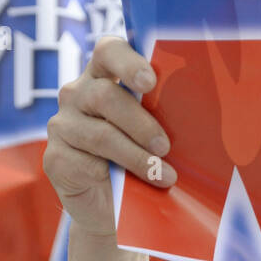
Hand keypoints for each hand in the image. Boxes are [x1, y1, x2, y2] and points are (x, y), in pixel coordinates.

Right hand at [43, 36, 175, 236]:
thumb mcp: (156, 135)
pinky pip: (88, 161)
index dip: (128, 61)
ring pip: (101, 133)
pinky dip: (122, 172)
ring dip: (137, 155)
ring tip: (165, 174)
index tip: (150, 82)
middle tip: (165, 146)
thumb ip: (165, 118)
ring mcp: (63, 125)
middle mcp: (77, 94)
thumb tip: (203, 117)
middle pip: (105, 95)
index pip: (108, 51)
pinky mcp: (56, 158)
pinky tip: (142, 184)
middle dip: (141, 123)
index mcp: (104, 77)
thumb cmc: (142, 163)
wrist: (113, 209)